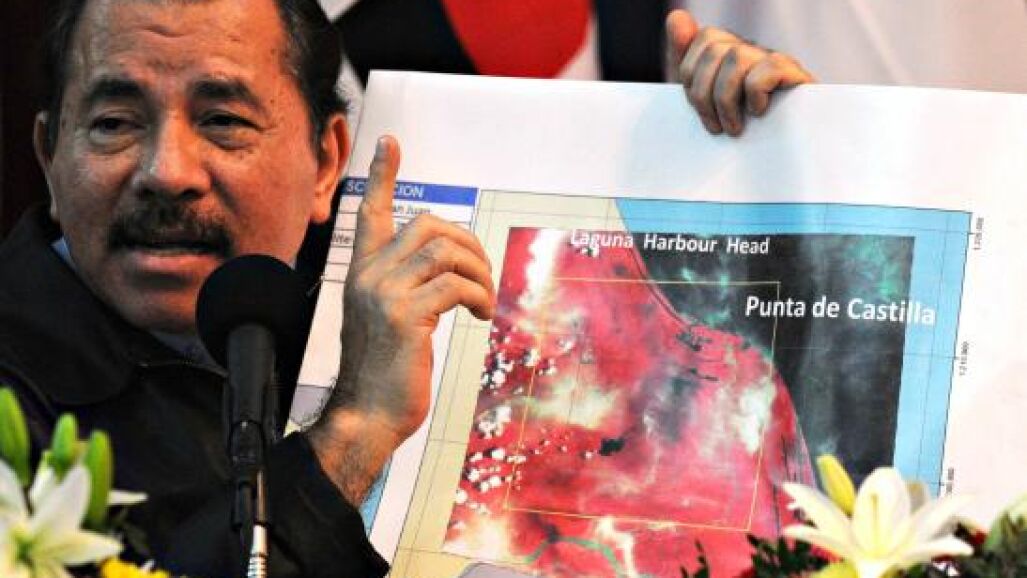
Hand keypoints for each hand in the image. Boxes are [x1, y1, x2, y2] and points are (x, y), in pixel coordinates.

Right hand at [308, 136, 495, 501]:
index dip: (382, 175)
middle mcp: (368, 276)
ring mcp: (384, 294)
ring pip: (445, 250)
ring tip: (484, 299)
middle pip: (428, 225)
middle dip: (468, 243)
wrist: (366, 416)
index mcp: (362, 273)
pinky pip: (457, 285)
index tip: (389, 143)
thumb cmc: (382, 373)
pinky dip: (479, 296)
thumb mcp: (387, 321)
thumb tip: (448, 268)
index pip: (369, 212)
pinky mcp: (406, 316)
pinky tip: (479, 317)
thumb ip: (406, 288)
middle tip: (481, 274)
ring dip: (478, 271)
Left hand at [666, 9, 813, 135]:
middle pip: (715, 48)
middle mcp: (753, 51)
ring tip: (733, 128)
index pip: (705, 38)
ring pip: (737, 58)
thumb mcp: (703, 100)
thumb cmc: (740, 130)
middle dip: (703, 93)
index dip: (691, 73)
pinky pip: (765, 70)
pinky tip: (758, 113)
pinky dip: (755, 95)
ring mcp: (775, 60)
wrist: (784, 157)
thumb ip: (685, 60)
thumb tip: (676, 16)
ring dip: (726, 100)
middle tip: (714, 127)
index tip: (698, 107)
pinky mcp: (794, 76)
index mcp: (731, 53)